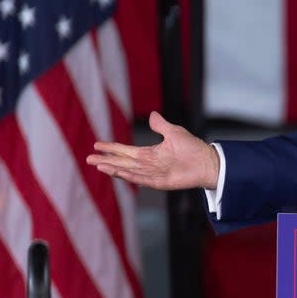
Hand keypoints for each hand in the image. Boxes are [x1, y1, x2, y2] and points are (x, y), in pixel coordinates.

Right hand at [87, 111, 220, 190]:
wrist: (208, 162)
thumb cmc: (193, 148)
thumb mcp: (174, 133)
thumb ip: (161, 126)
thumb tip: (152, 114)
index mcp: (150, 153)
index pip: (126, 151)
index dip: (112, 148)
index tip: (97, 145)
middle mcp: (148, 164)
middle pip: (122, 162)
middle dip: (106, 160)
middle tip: (88, 158)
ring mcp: (153, 174)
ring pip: (128, 171)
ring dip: (113, 168)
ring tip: (98, 165)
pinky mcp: (160, 182)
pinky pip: (141, 179)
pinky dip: (129, 176)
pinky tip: (117, 172)